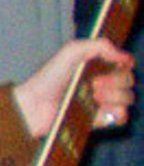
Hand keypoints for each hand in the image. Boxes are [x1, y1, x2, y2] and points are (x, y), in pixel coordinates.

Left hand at [11, 38, 134, 136]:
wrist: (35, 104)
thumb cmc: (49, 77)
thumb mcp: (72, 51)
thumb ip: (100, 45)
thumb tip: (125, 57)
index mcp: (98, 67)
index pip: (125, 66)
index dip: (123, 66)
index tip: (111, 66)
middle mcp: (102, 84)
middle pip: (129, 81)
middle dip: (116, 80)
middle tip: (94, 83)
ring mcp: (101, 103)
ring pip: (127, 99)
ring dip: (115, 96)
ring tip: (93, 96)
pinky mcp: (99, 120)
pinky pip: (120, 117)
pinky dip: (115, 112)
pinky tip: (99, 108)